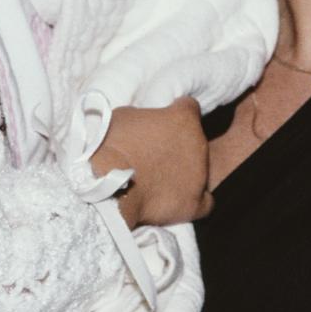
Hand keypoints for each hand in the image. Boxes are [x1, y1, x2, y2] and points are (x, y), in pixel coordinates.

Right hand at [90, 97, 210, 227]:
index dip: (174, 115)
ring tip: (159, 180)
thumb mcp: (126, 117)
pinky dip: (193, 200)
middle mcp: (198, 144)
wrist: (106, 183)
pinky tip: (175, 200)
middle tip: (154, 154)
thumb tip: (146, 126)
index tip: (162, 123)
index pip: (188, 108)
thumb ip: (145, 119)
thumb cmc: (110, 145)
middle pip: (194, 141)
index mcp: (183, 118)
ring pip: (199, 170)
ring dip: (182, 172)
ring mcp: (200, 175)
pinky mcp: (193, 203)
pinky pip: (204, 202)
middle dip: (177, 146)